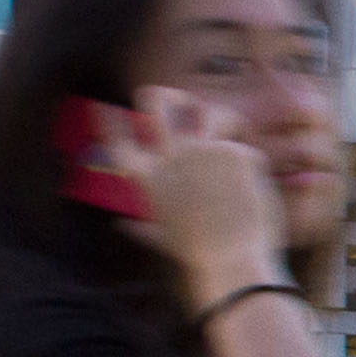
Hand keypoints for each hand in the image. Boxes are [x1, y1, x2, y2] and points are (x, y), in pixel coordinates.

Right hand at [112, 88, 283, 307]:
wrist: (234, 262)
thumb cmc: (201, 255)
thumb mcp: (163, 238)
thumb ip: (139, 229)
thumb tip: (120, 226)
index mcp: (148, 180)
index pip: (119, 144)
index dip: (108, 124)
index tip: (103, 108)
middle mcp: (170, 158)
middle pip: (158, 104)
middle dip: (163, 94)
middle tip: (172, 97)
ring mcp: (202, 151)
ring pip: (210, 111)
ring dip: (220, 116)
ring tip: (232, 130)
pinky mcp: (234, 152)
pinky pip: (245, 147)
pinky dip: (251, 164)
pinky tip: (252, 190)